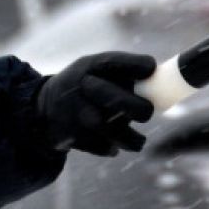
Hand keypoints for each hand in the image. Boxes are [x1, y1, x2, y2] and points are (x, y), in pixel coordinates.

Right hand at [35, 51, 156, 155]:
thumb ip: (123, 74)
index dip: (136, 64)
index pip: (114, 61)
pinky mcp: (73, 137)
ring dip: (132, 139)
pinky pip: (105, 147)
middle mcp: (80, 88)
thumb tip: (166, 85)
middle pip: (118, 100)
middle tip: (147, 113)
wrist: (41, 111)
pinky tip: (109, 141)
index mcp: (88, 67)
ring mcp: (76, 114)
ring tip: (136, 140)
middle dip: (141, 109)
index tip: (152, 68)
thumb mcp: (93, 71)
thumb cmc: (83, 89)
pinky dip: (112, 147)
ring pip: (115, 132)